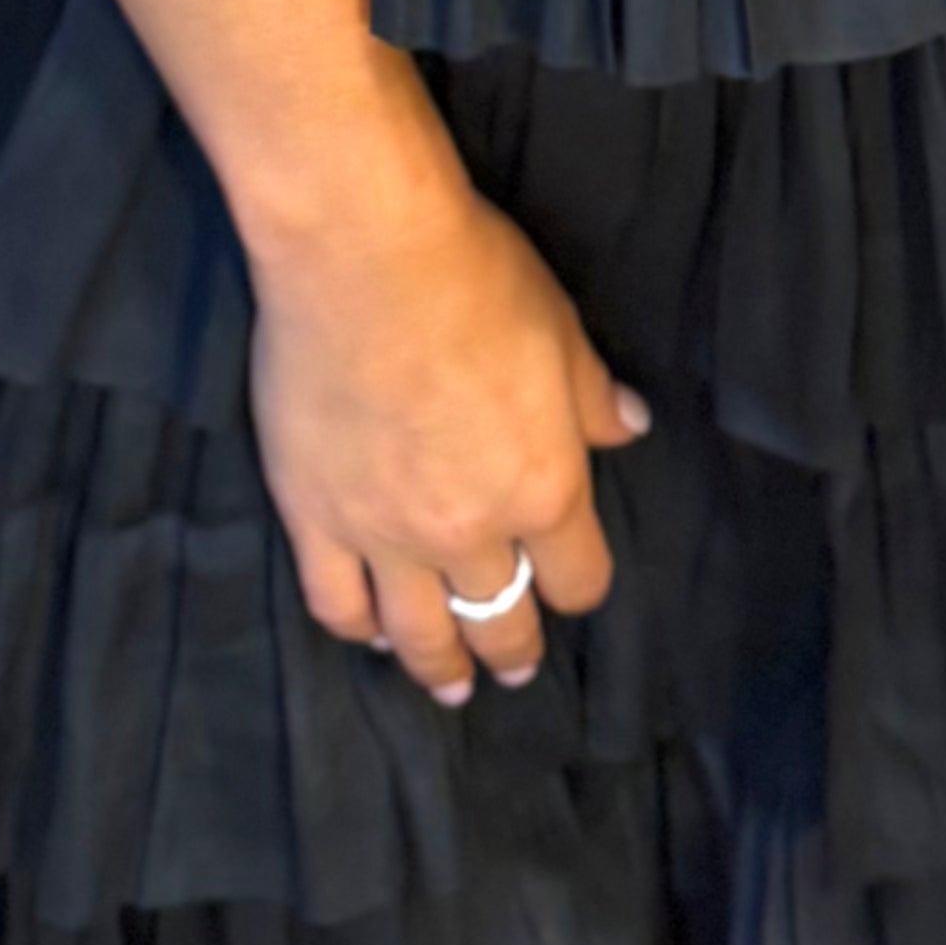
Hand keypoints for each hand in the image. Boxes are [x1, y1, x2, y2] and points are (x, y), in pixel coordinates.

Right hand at [250, 121, 648, 706]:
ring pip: (418, 634)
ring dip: (439, 667)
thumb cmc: (476, 281)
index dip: (579, 587)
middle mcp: (469, 530)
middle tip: (514, 667)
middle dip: (514, 649)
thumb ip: (592, 396)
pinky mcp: (315, 517)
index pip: (577, 576)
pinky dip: (357, 629)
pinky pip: (336, 602)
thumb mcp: (562, 332)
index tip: (572, 587)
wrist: (364, 257)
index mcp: (543, 488)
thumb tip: (630, 427)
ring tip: (449, 686)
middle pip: (500, 620)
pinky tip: (369, 634)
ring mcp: (385, 533)